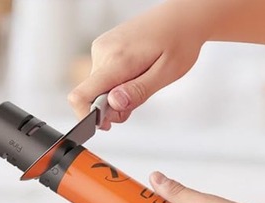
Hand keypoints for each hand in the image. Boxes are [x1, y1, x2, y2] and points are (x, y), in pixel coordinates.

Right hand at [68, 2, 206, 128]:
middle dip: (114, 107)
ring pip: (99, 86)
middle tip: (140, 98)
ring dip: (118, 94)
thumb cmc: (179, 41)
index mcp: (117, 60)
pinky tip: (137, 73)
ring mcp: (102, 47)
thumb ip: (138, 91)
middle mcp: (103, 52)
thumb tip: (114, 104)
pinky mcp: (105, 47)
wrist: (182, 16)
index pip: (81, 95)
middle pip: (92, 95)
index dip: (88, 117)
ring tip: (143, 82)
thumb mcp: (166, 73)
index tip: (107, 124)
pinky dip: (118, 82)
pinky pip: (104, 74)